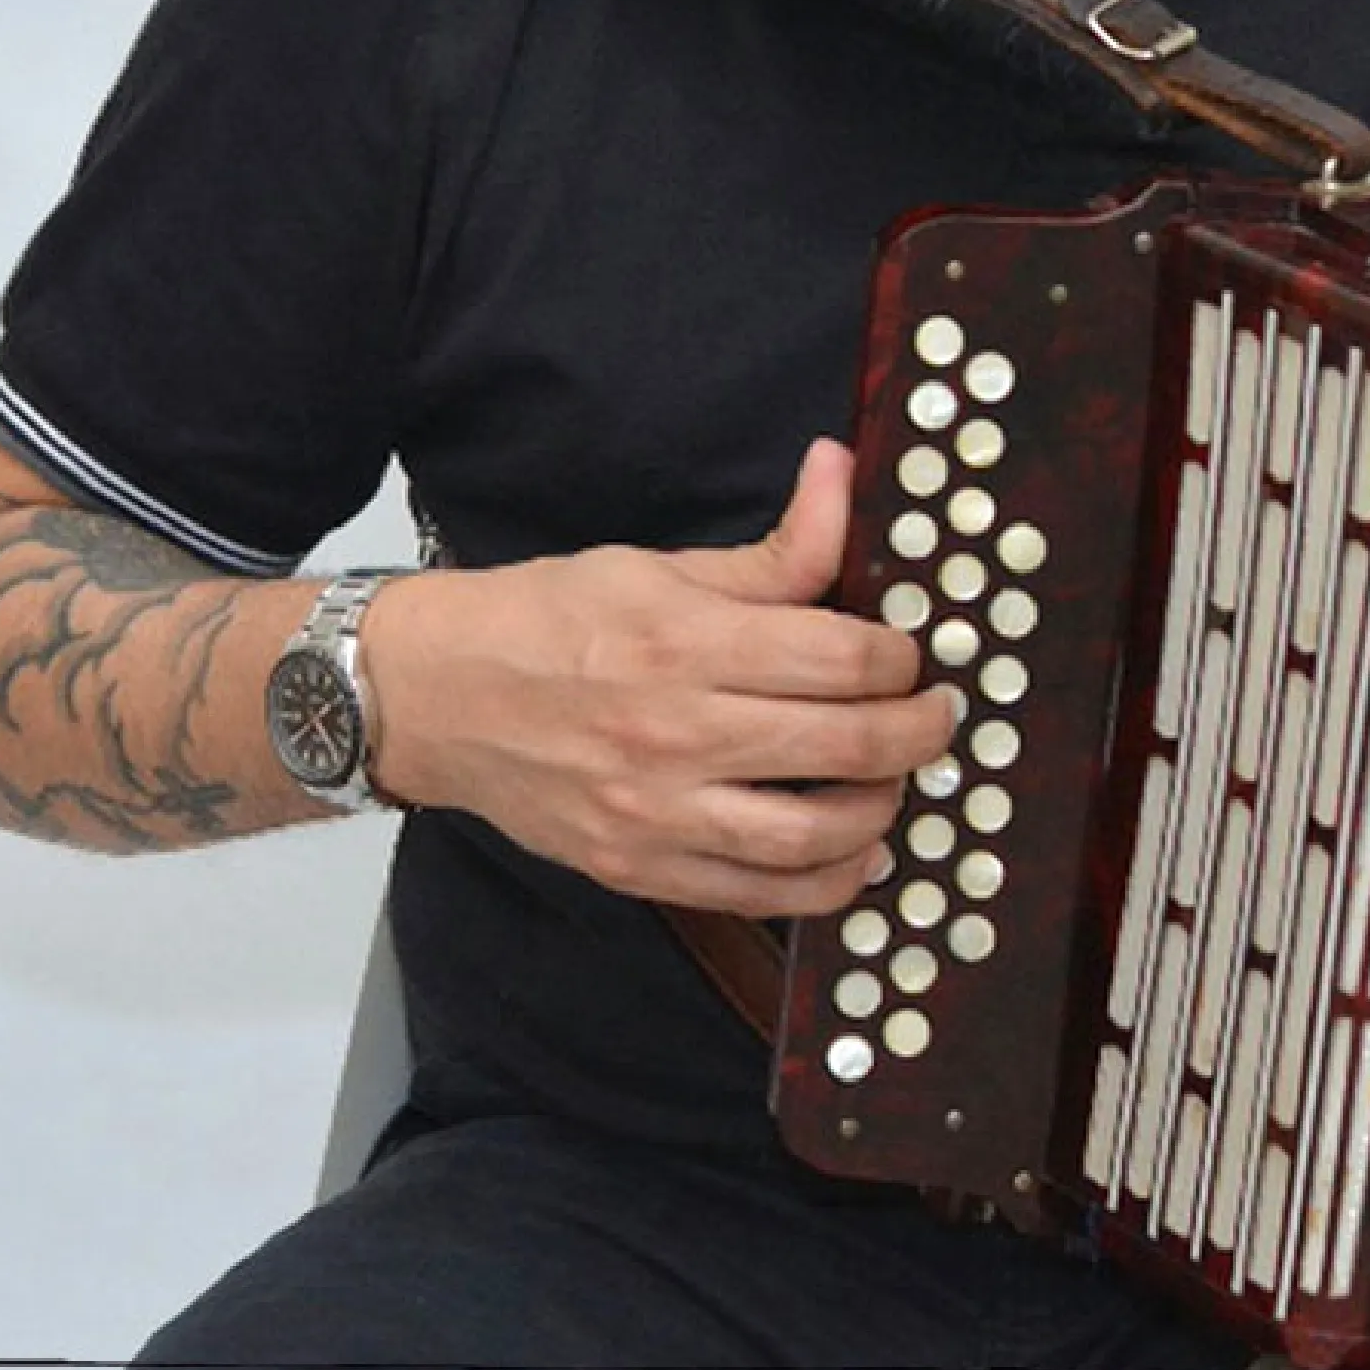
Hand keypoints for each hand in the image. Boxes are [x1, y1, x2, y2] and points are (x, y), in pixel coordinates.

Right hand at [361, 439, 949, 914]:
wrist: (435, 695)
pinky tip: (851, 849)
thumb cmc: (544, 619)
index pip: (841, 658)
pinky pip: (764, 895)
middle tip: (934, 716)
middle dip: (918, 730)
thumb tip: (843, 474)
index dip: (900, 658)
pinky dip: (830, 879)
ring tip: (892, 780)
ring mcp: (656, 811)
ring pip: (818, 836)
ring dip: (885, 808)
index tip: (907, 655)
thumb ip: (771, 550)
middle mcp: (674, 731)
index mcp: (682, 640)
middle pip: (847, 745)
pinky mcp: (639, 867)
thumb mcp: (655, 567)